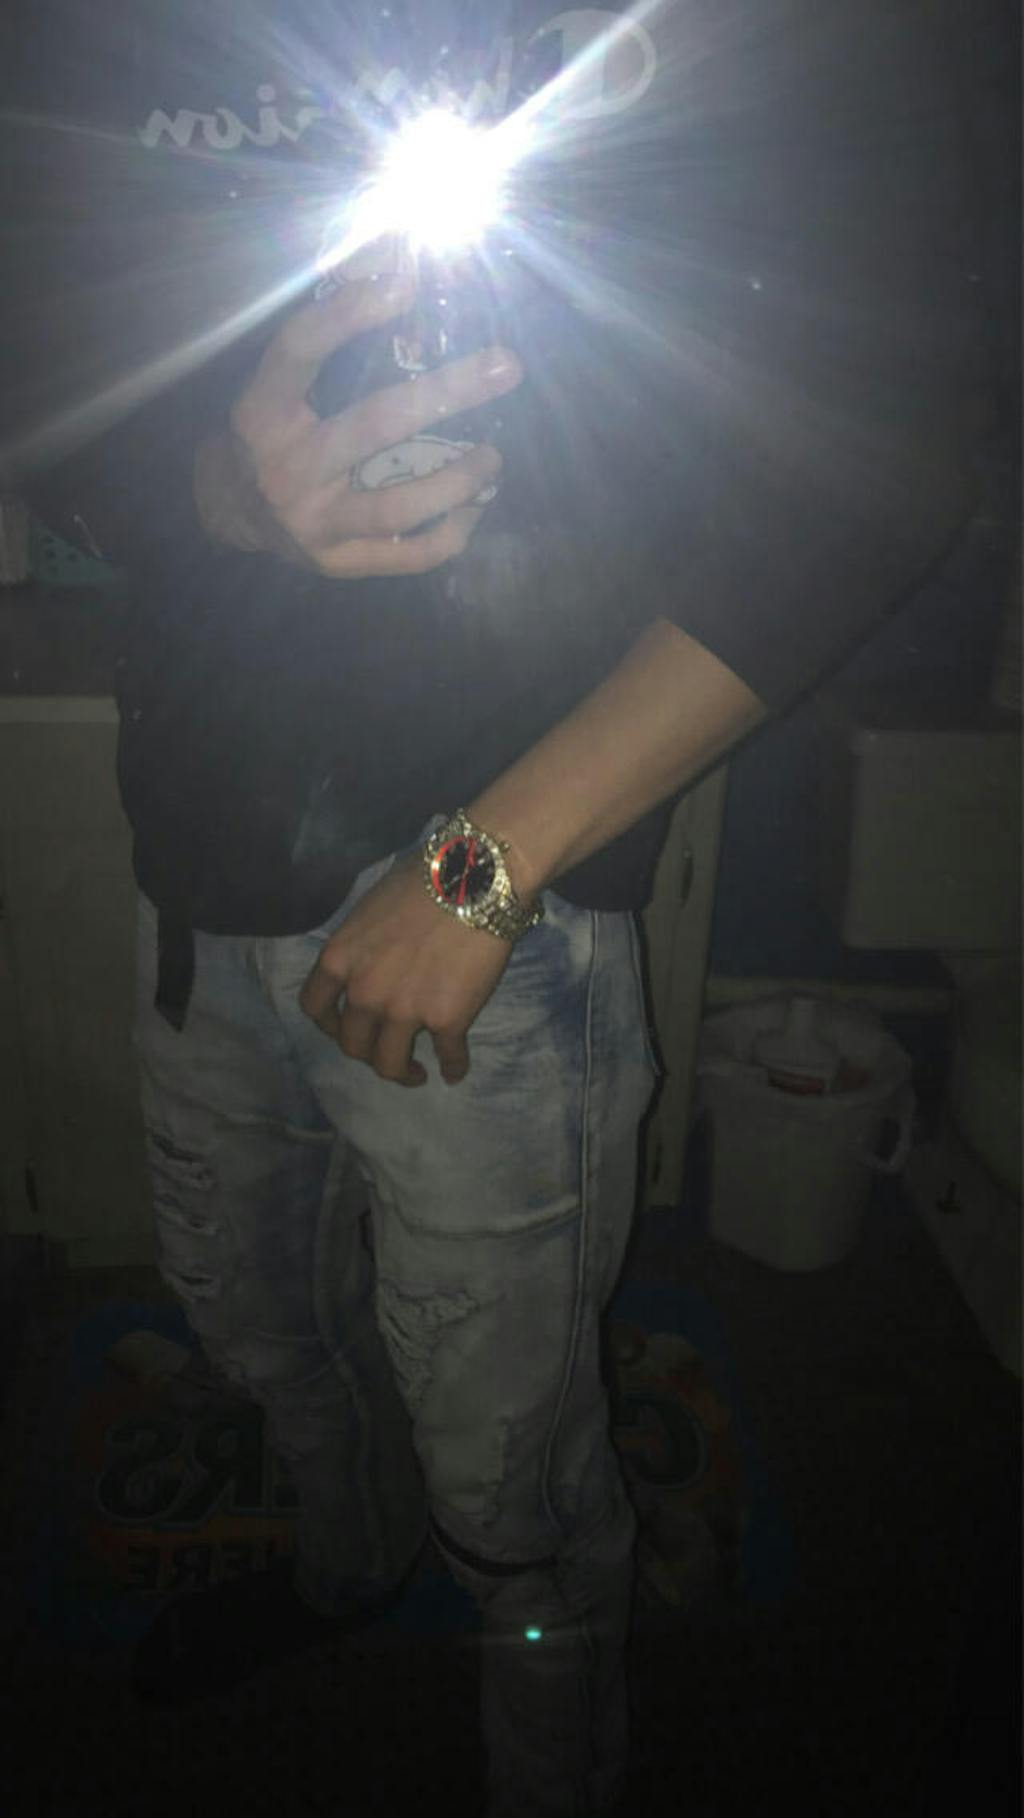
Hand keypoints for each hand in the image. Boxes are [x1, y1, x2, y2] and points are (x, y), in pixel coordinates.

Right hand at [197, 271, 522, 577]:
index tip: (406, 282)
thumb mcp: (277, 383)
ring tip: (494, 457)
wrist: (231, 510)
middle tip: (506, 365)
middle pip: (374, 425)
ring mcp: (312, 521)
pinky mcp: (336, 562)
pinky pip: (407, 555)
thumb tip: (391, 262)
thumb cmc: (271, 430)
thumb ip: (326, 338)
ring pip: (398, 505)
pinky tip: (472, 510)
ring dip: (459, 480)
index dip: (349, 313)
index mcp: (263, 411)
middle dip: (448, 392)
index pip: (300, 349)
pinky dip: (450, 533)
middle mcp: (286, 467)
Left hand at [299, 854, 512, 1085]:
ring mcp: (405, 1011)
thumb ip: (363, 944)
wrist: (477, 877)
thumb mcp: (371, 908)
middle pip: (352, 1044)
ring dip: (402, 1074)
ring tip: (417, 1073)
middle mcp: (365, 993)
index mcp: (340, 960)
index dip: (329, 1025)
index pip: (314, 1007)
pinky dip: (452, 1068)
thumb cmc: (424, 877)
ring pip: (390, 1064)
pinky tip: (454, 1069)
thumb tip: (374, 956)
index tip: (345, 1029)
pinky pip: (448, 1057)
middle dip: (367, 1053)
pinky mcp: (448, 1021)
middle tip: (386, 1054)